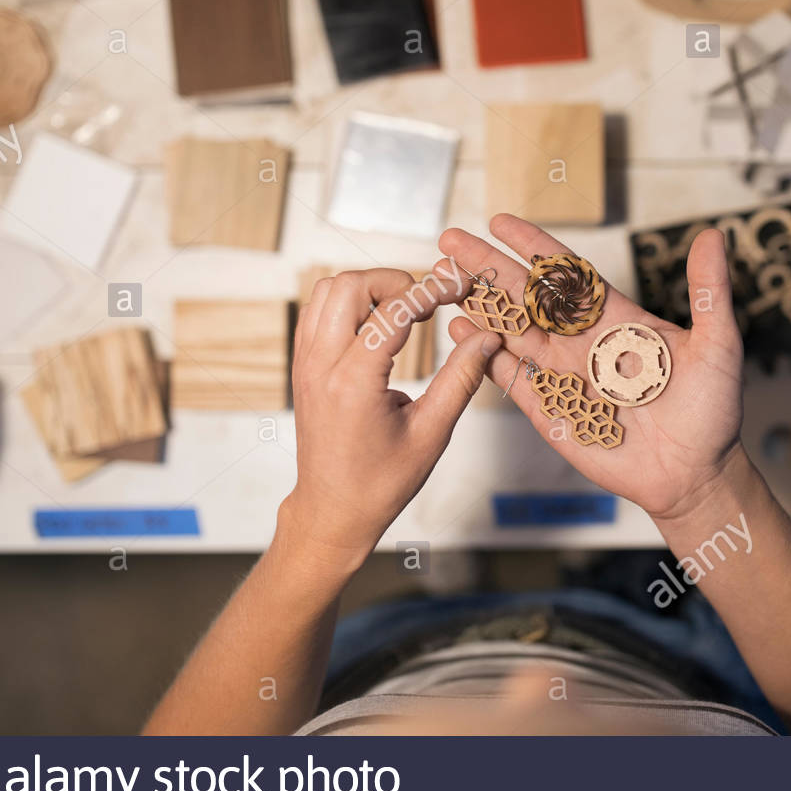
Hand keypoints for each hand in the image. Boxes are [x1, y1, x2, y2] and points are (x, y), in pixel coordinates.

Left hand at [282, 267, 500, 563]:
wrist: (333, 510)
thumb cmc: (382, 482)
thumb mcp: (432, 432)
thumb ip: (461, 378)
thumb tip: (488, 337)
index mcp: (354, 382)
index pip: (394, 311)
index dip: (433, 290)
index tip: (460, 285)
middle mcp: (321, 365)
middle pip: (349, 285)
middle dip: (394, 281)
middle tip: (426, 302)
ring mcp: (306, 363)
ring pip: (327, 290)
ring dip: (369, 289)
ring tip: (403, 312)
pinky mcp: (302, 366)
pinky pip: (318, 311)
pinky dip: (349, 304)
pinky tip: (378, 326)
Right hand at [440, 214, 745, 522]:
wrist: (695, 474)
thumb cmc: (712, 411)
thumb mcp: (717, 345)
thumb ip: (707, 292)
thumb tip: (711, 236)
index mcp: (617, 319)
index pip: (566, 274)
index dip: (534, 246)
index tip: (500, 221)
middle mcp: (583, 341)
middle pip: (526, 296)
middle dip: (488, 267)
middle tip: (451, 238)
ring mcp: (562, 374)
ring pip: (510, 330)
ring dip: (478, 304)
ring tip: (442, 278)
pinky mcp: (550, 409)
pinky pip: (510, 376)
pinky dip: (483, 354)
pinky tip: (459, 331)